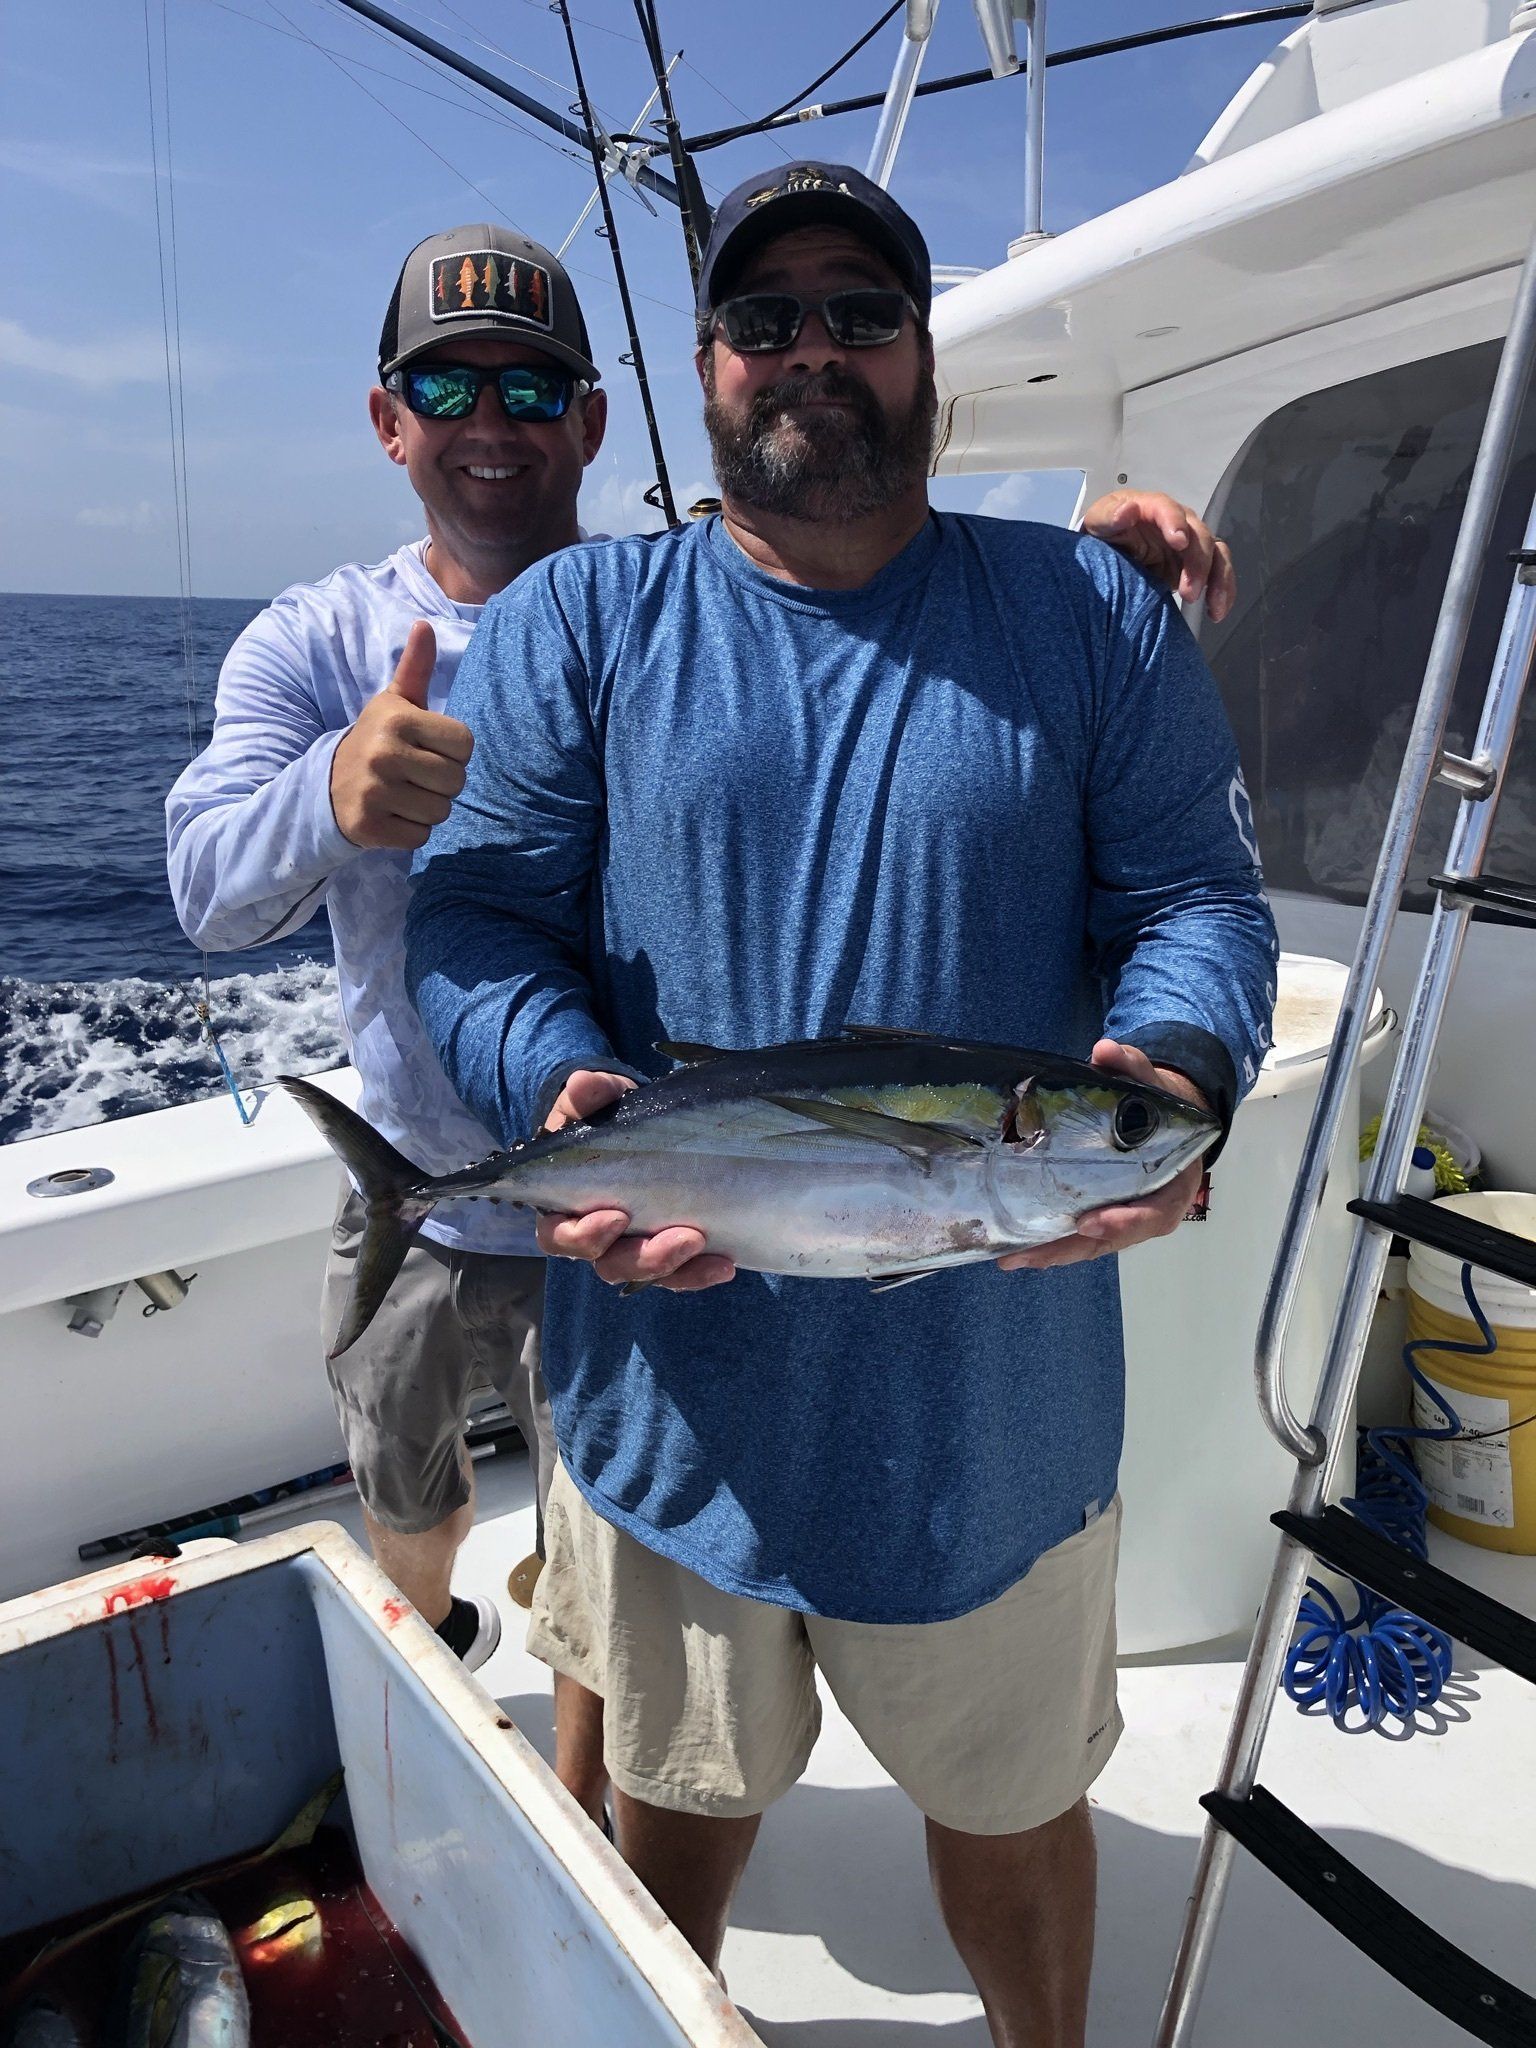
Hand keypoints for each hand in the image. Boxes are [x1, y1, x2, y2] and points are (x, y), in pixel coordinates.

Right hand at [329, 621, 473, 849]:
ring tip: (402, 794)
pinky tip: (391, 814)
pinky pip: (421, 836)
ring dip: (428, 808)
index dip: (452, 751)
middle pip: (457, 781)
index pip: (466, 744)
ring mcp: (375, 792)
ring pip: (442, 811)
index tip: (426, 749)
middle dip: (441, 782)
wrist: (325, 786)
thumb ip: (414, 668)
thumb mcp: (393, 703)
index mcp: (397, 719)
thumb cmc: (375, 740)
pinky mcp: (370, 826)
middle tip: (413, 775)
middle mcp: (384, 753)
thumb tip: (424, 624)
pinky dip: (411, 830)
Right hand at [535, 1070, 735, 1291]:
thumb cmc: (607, 1114)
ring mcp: (632, 1246)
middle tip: (685, 1237)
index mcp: (563, 1204)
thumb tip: (584, 1085)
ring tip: (708, 1250)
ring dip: (676, 1268)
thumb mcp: (598, 1098)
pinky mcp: (665, 1250)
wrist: (641, 1121)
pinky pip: (679, 1273)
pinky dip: (698, 1272)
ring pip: (645, 1274)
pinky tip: (724, 1264)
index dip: (585, 1235)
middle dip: (645, 1257)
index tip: (617, 1216)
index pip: (560, 1235)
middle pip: (608, 1264)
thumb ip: (590, 1094)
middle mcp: (595, 1235)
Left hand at [998, 1039, 1208, 1271]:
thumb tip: (1105, 1051)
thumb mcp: (1152, 1084)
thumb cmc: (1161, 1107)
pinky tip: (1014, 1244)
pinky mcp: (1102, 1217)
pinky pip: (1076, 1236)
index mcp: (1171, 1189)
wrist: (1165, 1120)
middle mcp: (1147, 1212)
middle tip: (1025, 1255)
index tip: (1087, 1221)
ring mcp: (1123, 1219)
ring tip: (1008, 1256)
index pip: (1150, 1215)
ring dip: (1049, 1253)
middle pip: (1108, 1240)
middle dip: (1067, 1249)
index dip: (1121, 1222)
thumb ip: (1132, 1066)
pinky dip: (1049, 1242)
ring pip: (1087, 1245)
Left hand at [1081, 489, 1235, 623]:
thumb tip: (1127, 511)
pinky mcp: (1194, 565)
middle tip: (1189, 592)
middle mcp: (1177, 522)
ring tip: (1213, 605)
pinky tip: (1217, 610)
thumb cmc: (1104, 533)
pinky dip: (1223, 590)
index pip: (1168, 509)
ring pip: (1216, 553)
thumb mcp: (1098, 523)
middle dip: (1198, 563)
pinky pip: (1218, 573)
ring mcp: (1189, 544)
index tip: (1178, 541)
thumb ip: (1108, 517)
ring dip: (1219, 579)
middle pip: (1198, 535)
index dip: (1175, 523)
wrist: (1109, 552)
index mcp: (1152, 508)